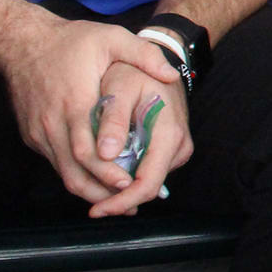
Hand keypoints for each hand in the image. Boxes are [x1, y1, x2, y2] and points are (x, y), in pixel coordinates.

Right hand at [1, 18, 182, 206]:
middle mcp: (52, 123)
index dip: (108, 172)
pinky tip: (96, 181)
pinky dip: (74, 175)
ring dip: (89, 189)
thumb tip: (171, 75)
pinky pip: (54, 163)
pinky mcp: (32, 135)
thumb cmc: (71, 41)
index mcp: (75, 103)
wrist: (22, 42)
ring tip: (116, 201)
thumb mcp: (111, 38)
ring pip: (62, 173)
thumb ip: (143, 55)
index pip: (88, 151)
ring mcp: (39, 132)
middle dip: (102, 191)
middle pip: (74, 172)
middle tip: (128, 203)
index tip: (130, 183)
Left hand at [88, 61, 193, 217]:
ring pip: (149, 182)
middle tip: (93, 208)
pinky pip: (149, 170)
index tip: (98, 209)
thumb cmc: (134, 71)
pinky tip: (109, 171)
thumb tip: (106, 153)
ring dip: (123, 188)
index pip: (149, 182)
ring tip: (96, 185)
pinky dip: (128, 176)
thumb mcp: (119, 87)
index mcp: (169, 132)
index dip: (122, 200)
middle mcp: (179, 145)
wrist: (153, 62)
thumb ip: (113, 120)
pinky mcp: (169, 150)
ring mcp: (176, 149)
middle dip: (120, 200)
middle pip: (150, 188)